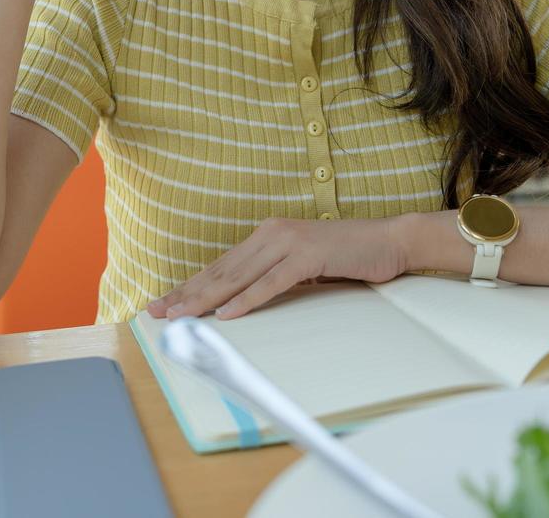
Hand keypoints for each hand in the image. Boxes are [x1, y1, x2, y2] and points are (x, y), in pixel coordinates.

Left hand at [144, 217, 409, 320]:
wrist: (390, 240)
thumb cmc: (347, 256)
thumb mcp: (302, 266)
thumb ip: (274, 275)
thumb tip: (240, 300)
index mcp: (267, 235)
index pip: (220, 265)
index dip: (190, 285)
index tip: (165, 302)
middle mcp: (271, 233)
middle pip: (221, 270)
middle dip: (187, 293)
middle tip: (158, 311)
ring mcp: (289, 242)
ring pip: (239, 276)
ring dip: (206, 298)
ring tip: (181, 315)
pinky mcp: (309, 256)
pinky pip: (272, 282)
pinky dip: (248, 299)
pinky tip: (227, 314)